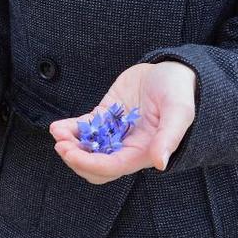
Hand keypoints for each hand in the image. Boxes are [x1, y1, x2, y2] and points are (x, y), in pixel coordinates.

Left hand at [48, 61, 196, 184]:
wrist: (173, 71)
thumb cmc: (180, 92)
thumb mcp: (179, 111)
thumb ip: (169, 137)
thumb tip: (160, 163)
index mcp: (144, 151)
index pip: (112, 167)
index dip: (90, 164)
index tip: (70, 153)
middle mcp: (127, 146)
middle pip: (96, 166)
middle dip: (76, 159)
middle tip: (61, 145)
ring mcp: (114, 131)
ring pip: (87, 149)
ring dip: (70, 145)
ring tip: (58, 133)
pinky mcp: (106, 115)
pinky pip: (84, 128)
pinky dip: (70, 129)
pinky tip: (57, 127)